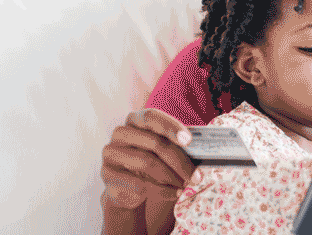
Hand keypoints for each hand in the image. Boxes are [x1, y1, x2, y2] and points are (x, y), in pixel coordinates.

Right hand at [101, 109, 198, 234]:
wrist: (128, 186)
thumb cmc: (151, 160)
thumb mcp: (162, 149)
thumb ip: (176, 144)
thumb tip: (203, 149)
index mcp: (134, 120)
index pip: (151, 117)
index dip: (171, 127)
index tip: (189, 141)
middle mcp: (120, 133)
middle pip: (154, 143)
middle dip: (180, 161)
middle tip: (197, 176)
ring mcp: (111, 154)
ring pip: (147, 164)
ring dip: (172, 177)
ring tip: (186, 185)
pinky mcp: (108, 176)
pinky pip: (139, 184)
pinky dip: (162, 191)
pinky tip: (174, 193)